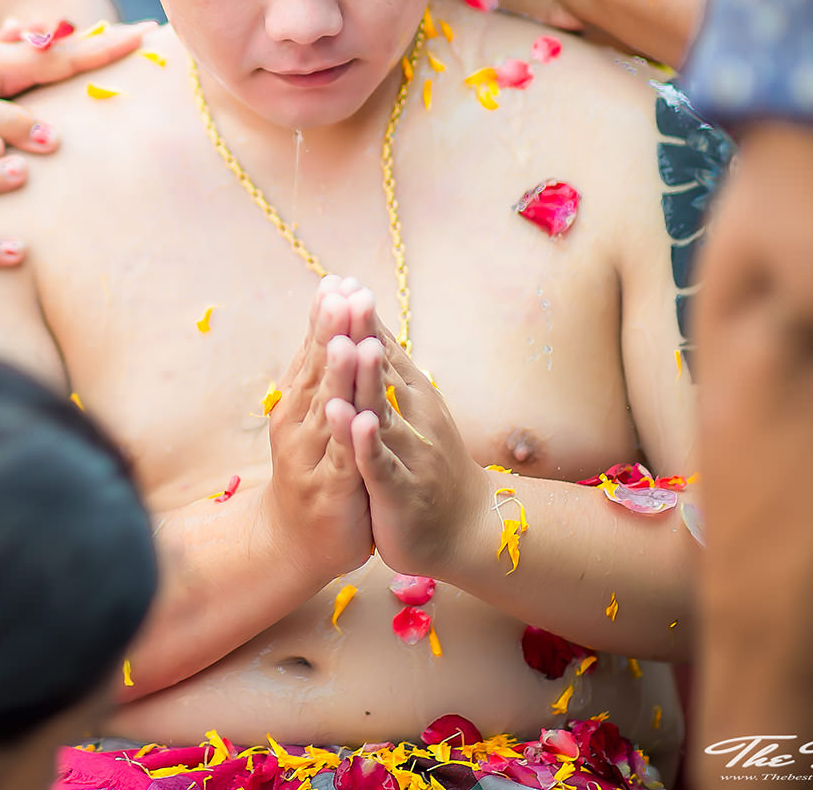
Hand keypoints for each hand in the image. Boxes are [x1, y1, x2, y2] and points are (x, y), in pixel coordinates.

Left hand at [0, 21, 151, 154]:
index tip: (147, 35)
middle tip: (145, 29)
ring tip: (103, 32)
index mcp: (4, 64)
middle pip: (65, 47)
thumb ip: (4, 125)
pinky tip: (28, 32)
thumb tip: (53, 138)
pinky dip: (34, 45)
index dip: (108, 48)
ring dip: (75, 41)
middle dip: (104, 39)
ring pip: (44, 48)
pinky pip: (18, 55)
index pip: (68, 57)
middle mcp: (2, 56)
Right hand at [258, 277, 373, 582]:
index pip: (314, 351)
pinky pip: (341, 459)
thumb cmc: (311, 470)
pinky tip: (350, 415)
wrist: (294, 540)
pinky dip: (345, 436)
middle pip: (319, 372)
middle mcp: (300, 423)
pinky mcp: (332, 490)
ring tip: (346, 343)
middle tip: (343, 296)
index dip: (326, 319)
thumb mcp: (314, 416)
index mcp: (300, 402)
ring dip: (336, 377)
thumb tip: (327, 321)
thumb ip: (319, 373)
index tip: (338, 280)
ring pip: (328, 410)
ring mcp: (313, 456)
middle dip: (333, 334)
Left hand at [333, 280, 482, 578]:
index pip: (383, 349)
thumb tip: (370, 326)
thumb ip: (390, 372)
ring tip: (349, 346)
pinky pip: (381, 462)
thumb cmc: (432, 465)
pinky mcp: (400, 489)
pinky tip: (358, 421)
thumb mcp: (412, 412)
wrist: (469, 530)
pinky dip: (368, 442)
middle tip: (347, 295)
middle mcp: (414, 417)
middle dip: (363, 334)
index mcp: (412, 396)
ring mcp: (409, 452)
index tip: (343, 281)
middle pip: (383, 370)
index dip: (364, 318)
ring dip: (366, 379)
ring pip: (382, 410)